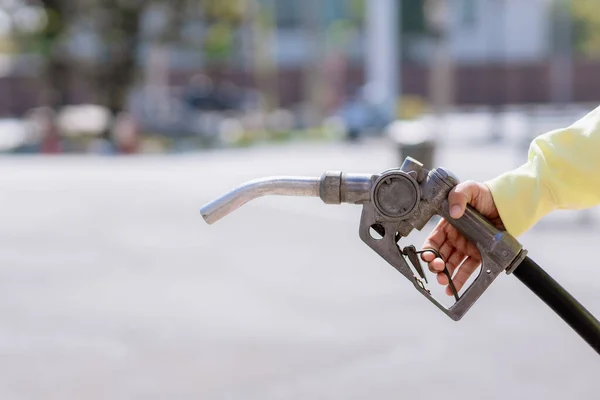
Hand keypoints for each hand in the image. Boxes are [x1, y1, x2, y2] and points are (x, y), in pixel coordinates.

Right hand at [421, 181, 504, 295]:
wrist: (508, 203)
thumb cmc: (486, 194)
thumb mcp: (469, 189)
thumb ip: (458, 195)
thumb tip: (454, 211)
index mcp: (448, 225)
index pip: (433, 241)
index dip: (428, 250)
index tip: (428, 257)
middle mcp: (455, 238)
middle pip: (440, 255)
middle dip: (436, 265)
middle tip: (438, 268)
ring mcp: (467, 247)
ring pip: (452, 265)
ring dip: (446, 274)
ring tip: (443, 281)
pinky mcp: (480, 254)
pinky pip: (468, 269)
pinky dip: (460, 279)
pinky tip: (453, 288)